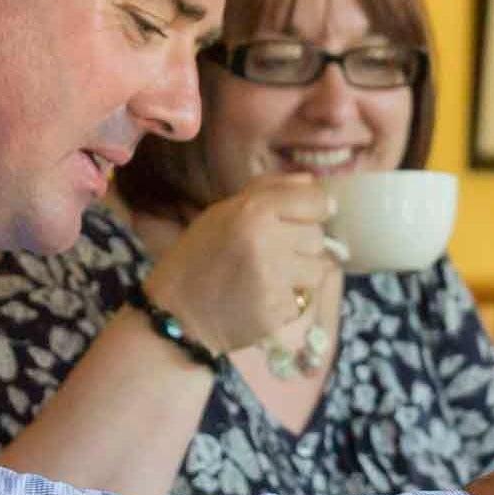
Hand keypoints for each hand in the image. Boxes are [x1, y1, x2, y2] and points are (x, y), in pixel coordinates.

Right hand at [144, 175, 344, 352]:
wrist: (175, 312)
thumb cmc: (199, 258)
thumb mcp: (223, 212)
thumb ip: (269, 191)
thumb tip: (313, 182)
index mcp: (252, 209)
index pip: (316, 201)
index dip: (315, 210)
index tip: (306, 218)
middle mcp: (266, 239)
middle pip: (318, 237)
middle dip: (300, 247)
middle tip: (269, 256)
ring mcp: (273, 277)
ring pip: (318, 270)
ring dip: (299, 276)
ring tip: (266, 279)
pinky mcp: (276, 310)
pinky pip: (304, 300)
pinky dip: (288, 302)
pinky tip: (260, 300)